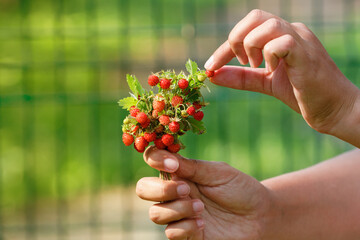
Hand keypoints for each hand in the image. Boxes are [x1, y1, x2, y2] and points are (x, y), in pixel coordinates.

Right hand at [136, 147, 275, 239]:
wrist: (260, 216)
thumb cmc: (240, 189)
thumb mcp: (218, 172)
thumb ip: (191, 166)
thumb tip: (167, 158)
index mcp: (181, 173)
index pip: (153, 161)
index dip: (155, 160)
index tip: (171, 164)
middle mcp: (175, 193)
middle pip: (144, 189)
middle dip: (159, 189)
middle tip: (186, 189)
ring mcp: (180, 214)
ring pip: (155, 213)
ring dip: (176, 209)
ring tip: (200, 209)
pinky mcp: (188, 234)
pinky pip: (171, 233)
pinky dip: (185, 227)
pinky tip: (203, 223)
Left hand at [205, 9, 359, 143]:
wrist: (334, 110)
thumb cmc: (302, 94)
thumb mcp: (265, 83)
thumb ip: (241, 77)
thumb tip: (213, 74)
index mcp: (282, 36)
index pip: (247, 28)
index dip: (224, 47)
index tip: (210, 65)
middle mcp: (292, 31)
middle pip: (255, 16)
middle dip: (236, 39)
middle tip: (241, 62)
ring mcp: (301, 41)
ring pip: (267, 25)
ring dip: (252, 47)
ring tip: (258, 67)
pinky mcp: (307, 55)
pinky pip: (282, 42)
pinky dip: (269, 56)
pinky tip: (273, 70)